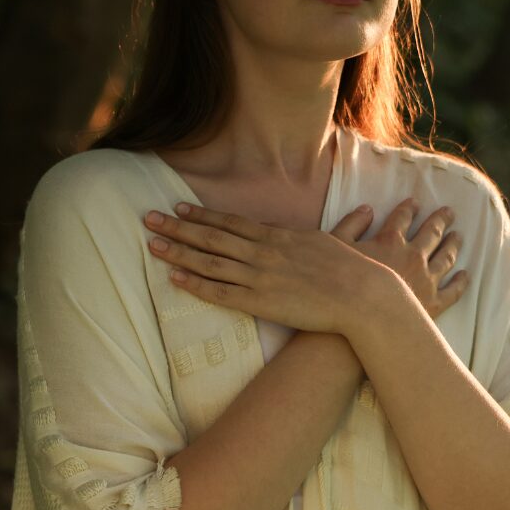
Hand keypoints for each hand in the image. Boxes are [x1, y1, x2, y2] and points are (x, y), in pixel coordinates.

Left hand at [142, 202, 387, 334]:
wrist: (361, 294)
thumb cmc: (347, 268)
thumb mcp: (319, 241)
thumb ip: (291, 235)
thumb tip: (272, 228)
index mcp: (277, 237)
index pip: (230, 222)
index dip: (202, 215)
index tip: (178, 206)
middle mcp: (263, 253)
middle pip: (211, 237)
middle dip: (178, 226)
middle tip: (148, 217)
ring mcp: (259, 277)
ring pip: (209, 262)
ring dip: (179, 252)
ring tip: (152, 244)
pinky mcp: (261, 302)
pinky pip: (221, 293)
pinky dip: (195, 284)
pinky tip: (175, 278)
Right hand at [347, 197, 468, 321]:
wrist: (357, 323)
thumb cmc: (340, 287)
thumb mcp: (336, 248)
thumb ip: (351, 224)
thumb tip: (366, 209)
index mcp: (390, 241)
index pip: (402, 218)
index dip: (409, 209)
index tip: (416, 203)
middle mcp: (413, 256)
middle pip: (432, 233)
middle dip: (441, 220)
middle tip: (449, 212)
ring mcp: (426, 280)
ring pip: (446, 257)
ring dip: (453, 245)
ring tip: (458, 237)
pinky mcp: (433, 304)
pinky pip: (452, 291)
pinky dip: (460, 282)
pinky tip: (465, 276)